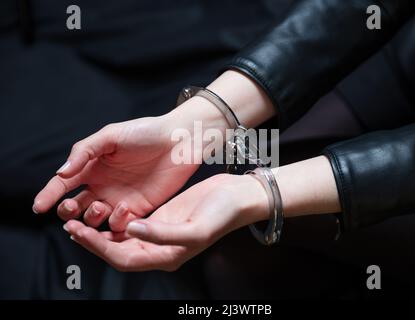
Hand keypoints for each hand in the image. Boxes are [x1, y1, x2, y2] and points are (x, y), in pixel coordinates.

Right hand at [33, 97, 227, 230]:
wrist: (179, 140)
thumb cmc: (145, 132)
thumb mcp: (111, 135)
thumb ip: (84, 152)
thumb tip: (60, 173)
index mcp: (92, 166)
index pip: (64, 184)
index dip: (49, 195)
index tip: (39, 206)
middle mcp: (103, 185)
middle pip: (75, 206)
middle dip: (67, 211)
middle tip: (70, 207)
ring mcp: (120, 198)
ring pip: (95, 219)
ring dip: (90, 218)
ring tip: (98, 205)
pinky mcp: (139, 208)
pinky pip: (120, 224)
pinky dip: (116, 222)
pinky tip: (121, 209)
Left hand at [62, 173, 267, 271]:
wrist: (238, 197)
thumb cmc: (222, 215)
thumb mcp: (194, 228)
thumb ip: (162, 234)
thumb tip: (131, 229)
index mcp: (166, 258)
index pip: (124, 258)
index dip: (98, 248)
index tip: (78, 232)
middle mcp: (159, 250)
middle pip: (117, 251)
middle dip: (92, 240)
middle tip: (70, 225)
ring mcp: (159, 234)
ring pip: (122, 238)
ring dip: (100, 231)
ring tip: (79, 218)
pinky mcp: (161, 218)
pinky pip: (132, 224)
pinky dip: (115, 219)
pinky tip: (104, 209)